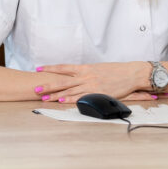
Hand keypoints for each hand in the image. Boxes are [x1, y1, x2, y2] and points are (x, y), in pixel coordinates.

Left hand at [33, 62, 159, 102]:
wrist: (131, 73)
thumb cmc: (117, 71)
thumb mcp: (100, 68)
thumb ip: (88, 73)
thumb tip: (78, 75)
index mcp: (86, 68)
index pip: (64, 67)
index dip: (50, 68)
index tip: (39, 69)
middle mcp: (86, 75)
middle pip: (62, 80)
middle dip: (48, 85)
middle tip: (36, 88)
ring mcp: (91, 85)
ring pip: (69, 90)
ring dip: (55, 94)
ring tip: (43, 97)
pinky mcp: (97, 93)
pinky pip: (80, 97)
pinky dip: (70, 99)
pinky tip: (61, 101)